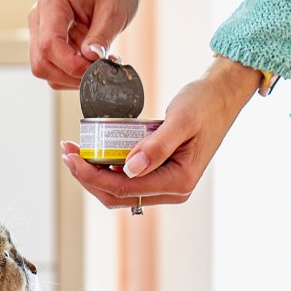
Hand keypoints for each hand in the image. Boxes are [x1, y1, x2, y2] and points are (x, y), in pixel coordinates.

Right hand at [28, 0, 142, 89]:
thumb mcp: (114, 10)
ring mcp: (40, 33)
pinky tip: (91, 64)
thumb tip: (91, 59)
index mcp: (52, 3)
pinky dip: (73, 75)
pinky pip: (53, 71)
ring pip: (45, 71)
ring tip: (99, 64)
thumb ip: (102, 35)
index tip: (95, 69)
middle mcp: (39, 18)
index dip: (72, 64)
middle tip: (100, 70)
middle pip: (42, 62)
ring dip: (73, 77)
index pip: (50, 44)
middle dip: (72, 74)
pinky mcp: (47, 45)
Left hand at [60, 58, 263, 209]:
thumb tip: (128, 169)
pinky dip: (108, 168)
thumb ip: (156, 146)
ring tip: (75, 153)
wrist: (223, 94)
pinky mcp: (162, 173)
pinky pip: (128, 179)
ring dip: (95, 174)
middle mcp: (173, 190)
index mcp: (179, 182)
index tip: (72, 158)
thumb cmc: (205, 103)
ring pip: (120, 190)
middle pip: (117, 195)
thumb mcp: (180, 120)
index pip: (124, 188)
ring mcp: (167, 184)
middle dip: (88, 177)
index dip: (92, 176)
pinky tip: (94, 152)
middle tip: (67, 154)